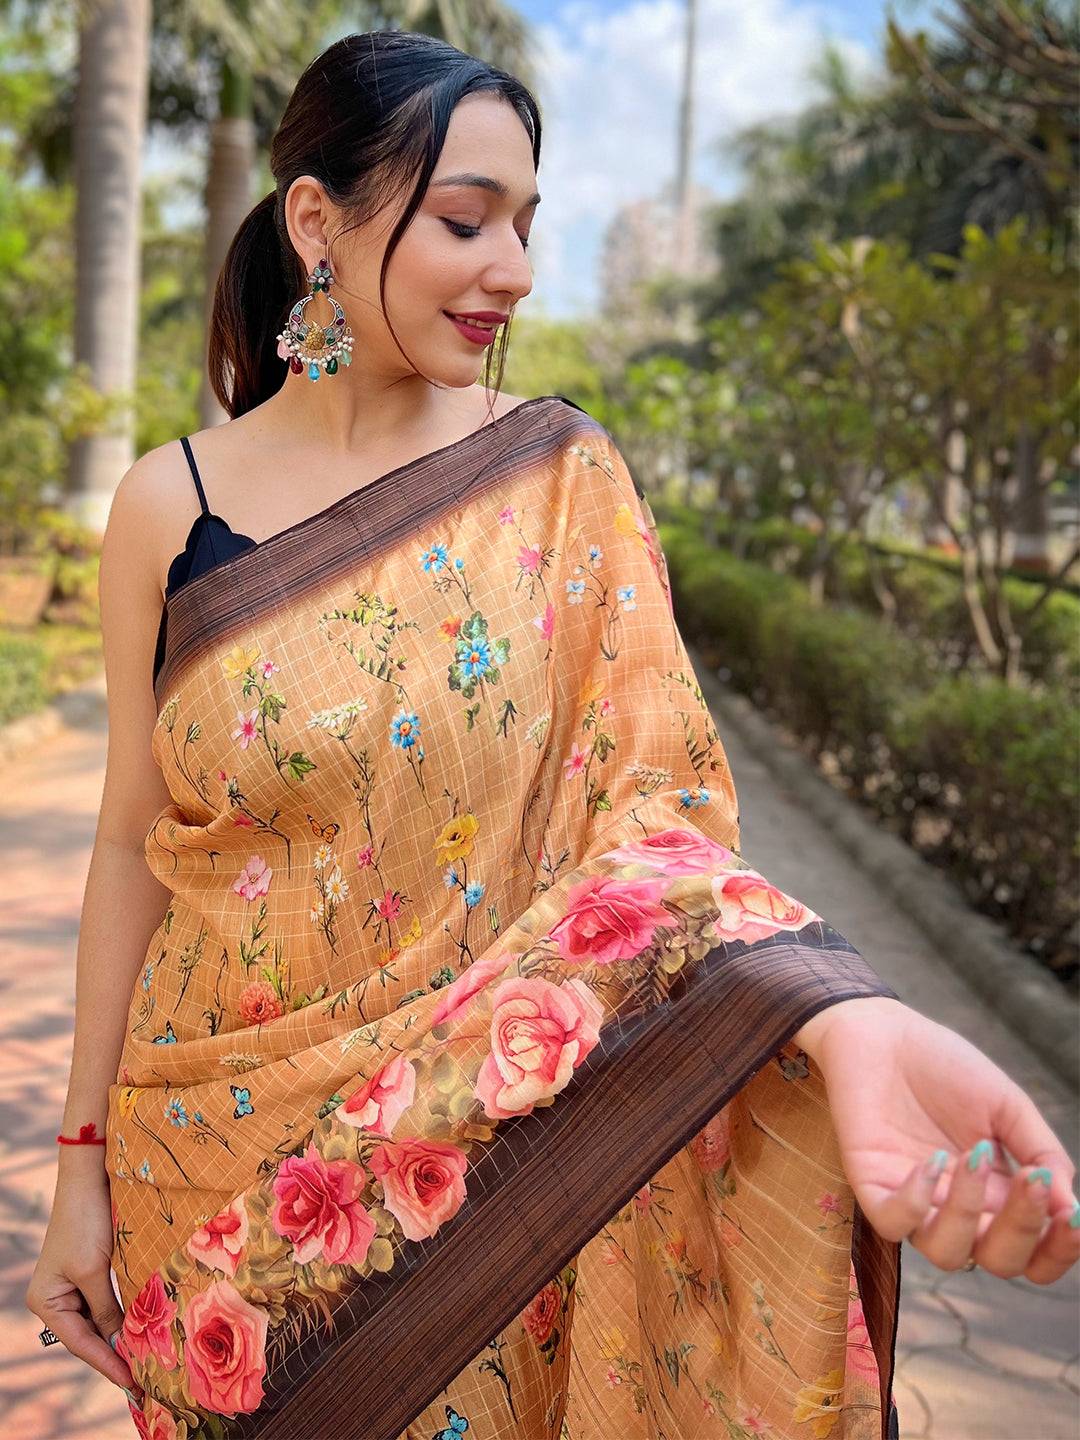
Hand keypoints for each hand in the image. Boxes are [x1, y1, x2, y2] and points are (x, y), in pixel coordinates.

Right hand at [25, 1170, 140, 1396]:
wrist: (89, 1177)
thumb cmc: (86, 1221)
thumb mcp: (95, 1270)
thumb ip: (107, 1308)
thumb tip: (120, 1342)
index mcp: (46, 1301)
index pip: (80, 1343)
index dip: (107, 1364)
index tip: (133, 1383)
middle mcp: (55, 1298)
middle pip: (89, 1336)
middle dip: (115, 1354)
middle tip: (145, 1378)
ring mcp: (73, 1285)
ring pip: (101, 1321)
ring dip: (121, 1337)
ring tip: (147, 1361)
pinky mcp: (92, 1271)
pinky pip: (108, 1303)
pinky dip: (124, 1316)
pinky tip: (142, 1330)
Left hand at [806, 996, 1079, 1283]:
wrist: (884, 1034)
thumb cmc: (948, 1068)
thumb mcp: (1008, 1106)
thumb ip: (1042, 1153)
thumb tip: (1068, 1205)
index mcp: (997, 1195)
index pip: (1034, 1253)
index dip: (1059, 1249)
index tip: (1074, 1216)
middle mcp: (958, 1210)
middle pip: (1000, 1262)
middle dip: (1023, 1229)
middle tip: (1030, 1179)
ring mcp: (915, 1201)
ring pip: (947, 1254)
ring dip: (967, 1212)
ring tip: (970, 1155)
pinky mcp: (872, 1185)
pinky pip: (893, 1223)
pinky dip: (916, 1202)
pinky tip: (932, 1161)